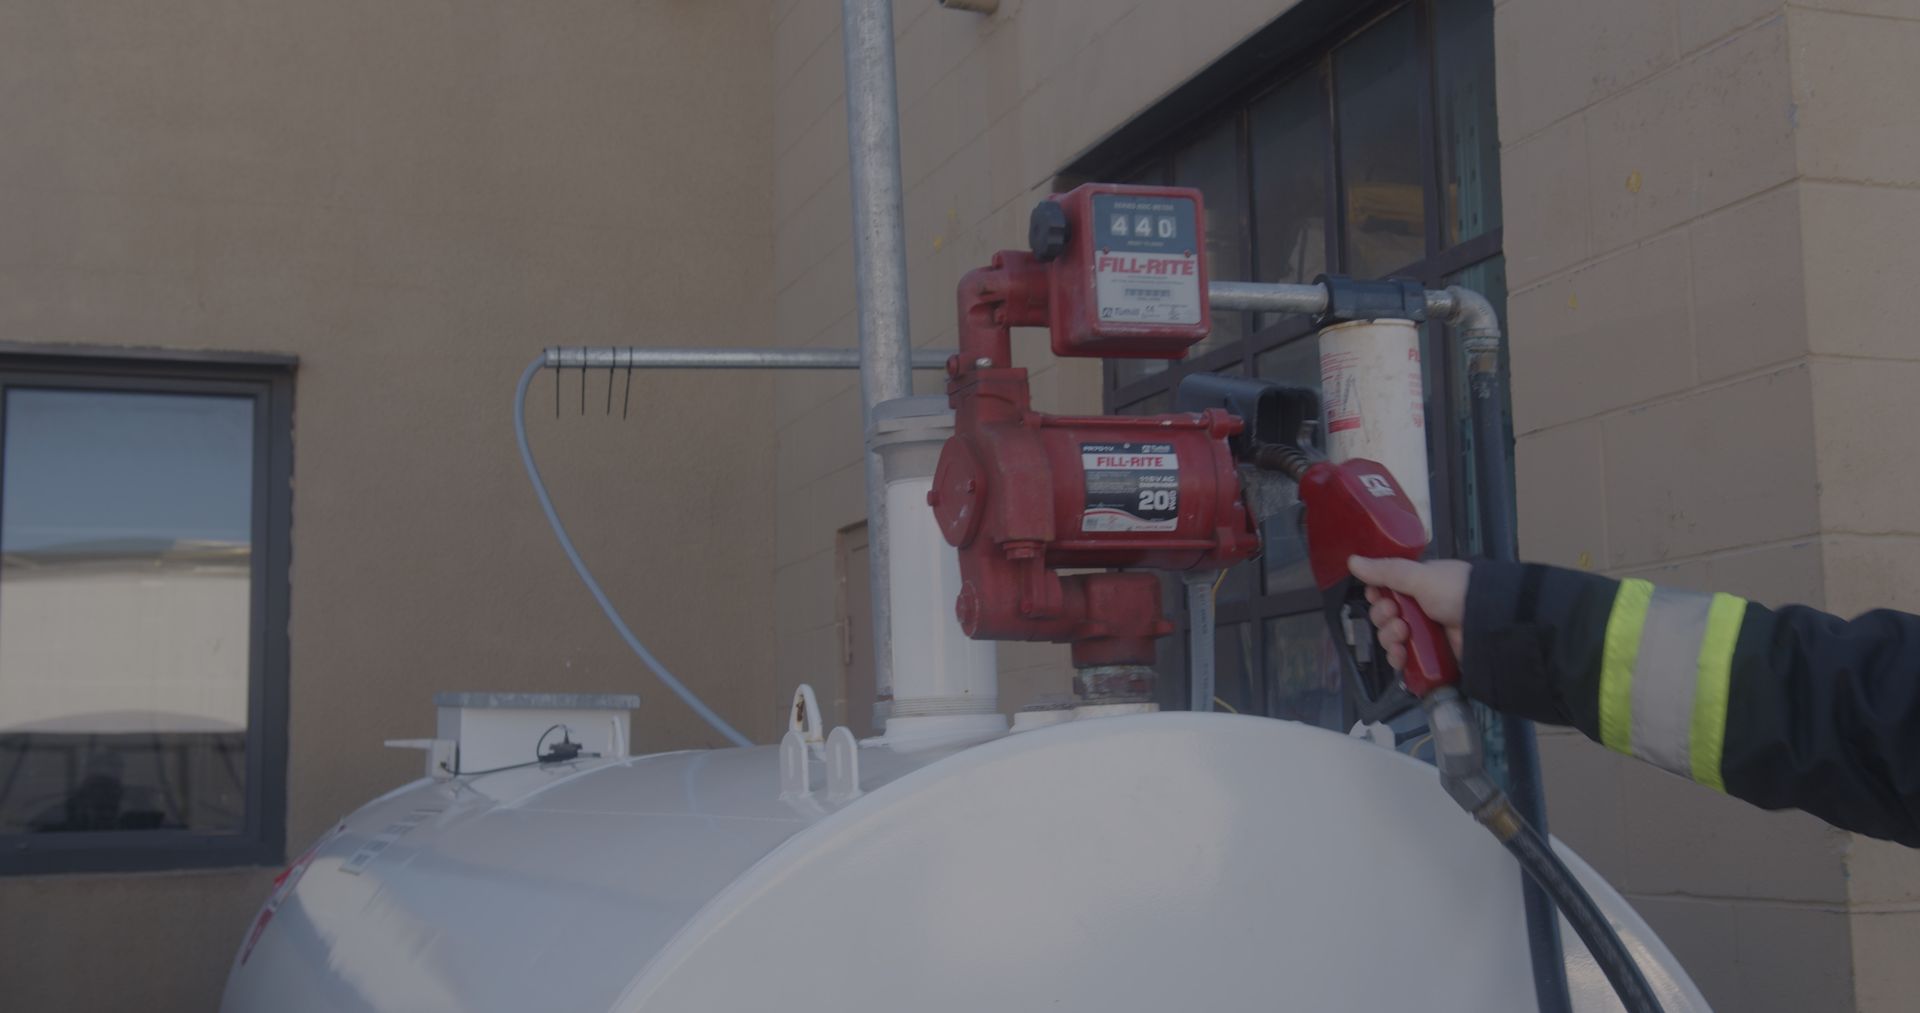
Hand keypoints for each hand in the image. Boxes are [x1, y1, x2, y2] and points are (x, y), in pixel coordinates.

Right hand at [1347, 556, 1470, 671]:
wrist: (1488, 622)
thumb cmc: (1456, 591)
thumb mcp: (1419, 576)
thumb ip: (1385, 571)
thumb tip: (1353, 561)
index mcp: (1417, 586)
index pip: (1385, 592)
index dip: (1376, 596)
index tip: (1377, 596)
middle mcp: (1419, 609)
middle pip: (1384, 616)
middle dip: (1383, 617)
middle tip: (1395, 614)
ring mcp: (1424, 633)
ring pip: (1390, 638)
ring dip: (1389, 637)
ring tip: (1402, 634)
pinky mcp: (1428, 656)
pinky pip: (1403, 660)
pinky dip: (1397, 658)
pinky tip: (1400, 655)